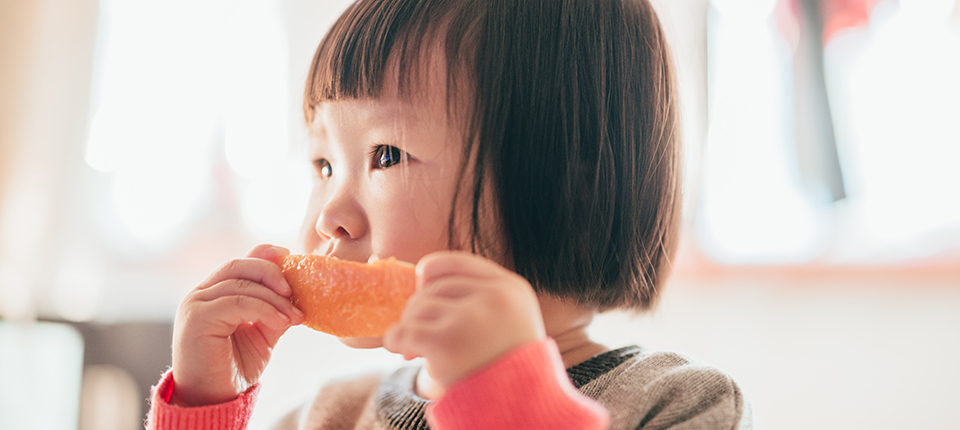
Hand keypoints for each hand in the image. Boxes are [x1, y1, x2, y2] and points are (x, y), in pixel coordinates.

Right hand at [171, 244, 304, 405]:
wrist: (214, 399)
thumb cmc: (234, 368)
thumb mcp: (262, 332)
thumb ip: (274, 309)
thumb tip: (298, 294)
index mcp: (214, 293)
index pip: (240, 263)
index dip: (265, 255)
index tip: (289, 256)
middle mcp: (200, 294)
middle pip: (239, 266)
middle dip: (272, 273)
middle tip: (295, 292)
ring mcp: (195, 304)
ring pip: (242, 285)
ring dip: (275, 299)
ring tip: (295, 316)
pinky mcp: (197, 318)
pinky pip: (238, 302)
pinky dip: (265, 309)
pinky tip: (282, 322)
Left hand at [383, 251, 545, 386]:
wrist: (521, 407)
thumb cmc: (510, 367)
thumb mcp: (511, 320)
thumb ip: (479, 297)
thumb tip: (420, 276)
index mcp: (512, 288)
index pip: (459, 262)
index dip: (432, 271)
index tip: (421, 283)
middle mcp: (493, 298)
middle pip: (434, 288)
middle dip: (419, 310)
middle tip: (417, 334)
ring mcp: (470, 318)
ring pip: (418, 308)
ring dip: (409, 328)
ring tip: (414, 349)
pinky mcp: (447, 343)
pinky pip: (405, 331)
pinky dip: (396, 340)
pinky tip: (402, 350)